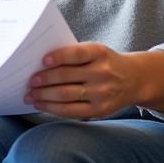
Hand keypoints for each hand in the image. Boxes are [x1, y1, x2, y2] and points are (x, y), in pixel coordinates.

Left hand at [24, 43, 147, 118]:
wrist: (135, 79)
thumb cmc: (105, 62)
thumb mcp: (96, 51)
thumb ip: (73, 55)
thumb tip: (39, 64)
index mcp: (100, 52)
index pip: (76, 54)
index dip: (59, 57)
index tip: (42, 60)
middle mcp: (102, 73)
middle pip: (67, 77)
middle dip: (44, 80)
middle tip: (28, 81)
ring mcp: (102, 93)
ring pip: (67, 95)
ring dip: (44, 95)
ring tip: (29, 95)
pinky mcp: (100, 110)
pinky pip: (72, 111)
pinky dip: (53, 108)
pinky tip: (41, 104)